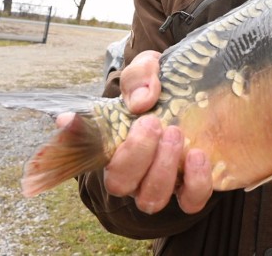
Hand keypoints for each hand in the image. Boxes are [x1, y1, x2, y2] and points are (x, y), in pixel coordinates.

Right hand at [57, 50, 212, 213]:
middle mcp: (133, 173)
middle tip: (152, 122)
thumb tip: (140, 101)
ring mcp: (162, 185)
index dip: (74, 141)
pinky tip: (198, 155)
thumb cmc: (164, 88)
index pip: (86, 152)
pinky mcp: (193, 191)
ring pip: (151, 198)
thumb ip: (141, 77)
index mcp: (113, 146)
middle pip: (120, 183)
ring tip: (175, 134)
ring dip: (162, 168)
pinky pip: (191, 201)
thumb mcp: (151, 70)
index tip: (71, 119)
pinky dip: (195, 182)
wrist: (200, 96)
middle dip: (135, 154)